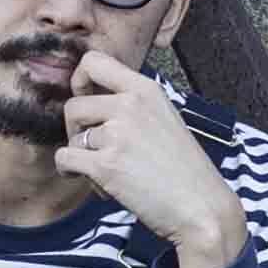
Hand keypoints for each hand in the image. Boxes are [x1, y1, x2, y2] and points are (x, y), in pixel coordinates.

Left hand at [56, 50, 246, 267]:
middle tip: (96, 149)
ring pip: (72, 138)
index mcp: (146, 89)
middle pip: (73, 105)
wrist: (202, 206)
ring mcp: (117, 133)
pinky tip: (96, 183)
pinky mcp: (106, 164)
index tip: (85, 100)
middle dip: (77, 130)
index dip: (79, 81)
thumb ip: (133, 105)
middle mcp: (130, 105)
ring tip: (109, 173)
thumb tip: (93, 102)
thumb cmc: (185, 170)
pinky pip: (65, 159)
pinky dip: (72, 172)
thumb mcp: (165, 118)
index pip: (93, 62)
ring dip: (82, 157)